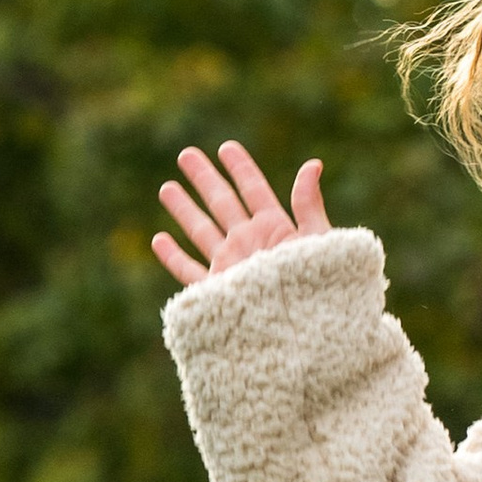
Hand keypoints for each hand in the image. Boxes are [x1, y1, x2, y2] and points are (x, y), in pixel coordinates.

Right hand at [153, 141, 331, 289]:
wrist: (308, 334)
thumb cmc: (321, 289)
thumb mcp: (320, 241)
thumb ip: (309, 205)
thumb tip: (313, 164)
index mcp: (276, 229)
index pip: (254, 190)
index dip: (240, 168)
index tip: (225, 147)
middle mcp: (250, 244)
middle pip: (222, 203)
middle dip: (204, 178)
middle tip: (186, 154)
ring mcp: (232, 267)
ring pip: (201, 231)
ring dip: (184, 209)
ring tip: (167, 187)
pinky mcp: (218, 293)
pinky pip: (189, 272)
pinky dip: (173, 256)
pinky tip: (159, 239)